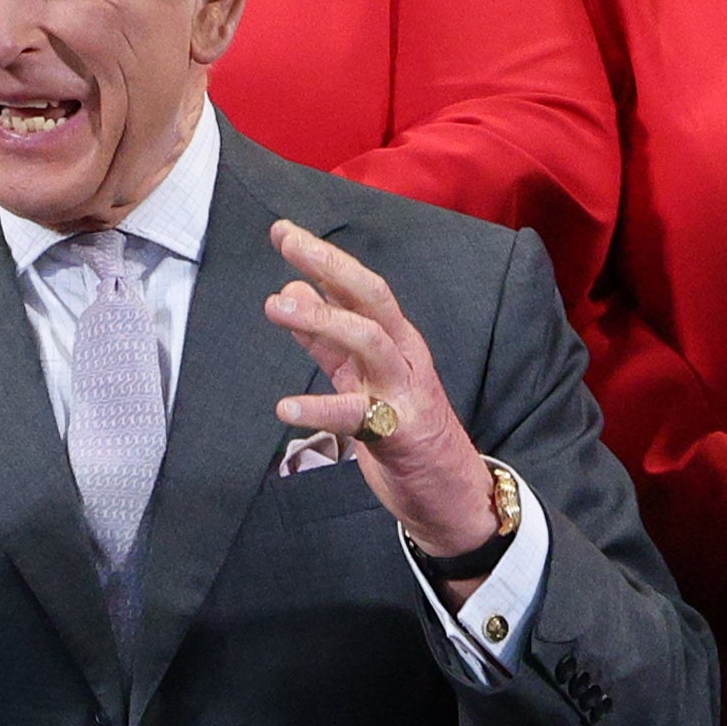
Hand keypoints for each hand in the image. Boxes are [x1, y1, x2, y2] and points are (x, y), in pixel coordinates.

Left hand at [259, 221, 498, 562]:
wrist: (450, 494)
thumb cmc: (404, 430)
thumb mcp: (360, 377)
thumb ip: (326, 339)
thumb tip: (292, 290)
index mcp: (395, 340)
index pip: (359, 287)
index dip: (323, 257)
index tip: (283, 231)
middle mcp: (404, 356)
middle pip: (372, 296)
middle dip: (330, 264)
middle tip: (286, 242)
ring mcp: (404, 391)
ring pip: (369, 340)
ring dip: (323, 319)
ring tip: (276, 306)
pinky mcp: (400, 432)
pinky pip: (357, 415)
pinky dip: (319, 409)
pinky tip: (285, 407)